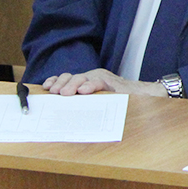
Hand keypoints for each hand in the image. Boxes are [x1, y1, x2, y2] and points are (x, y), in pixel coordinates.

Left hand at [41, 69, 165, 96]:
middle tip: (54, 93)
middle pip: (72, 76)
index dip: (55, 81)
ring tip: (65, 93)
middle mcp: (93, 77)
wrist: (142, 98)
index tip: (46, 87)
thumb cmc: (116, 103)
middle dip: (61, 84)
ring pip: (83, 77)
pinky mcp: (113, 82)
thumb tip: (61, 112)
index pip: (67, 78)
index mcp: (86, 81)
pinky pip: (100, 82)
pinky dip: (91, 86)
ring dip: (72, 85)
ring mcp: (102, 78)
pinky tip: (84, 91)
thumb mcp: (94, 102)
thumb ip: (81, 102)